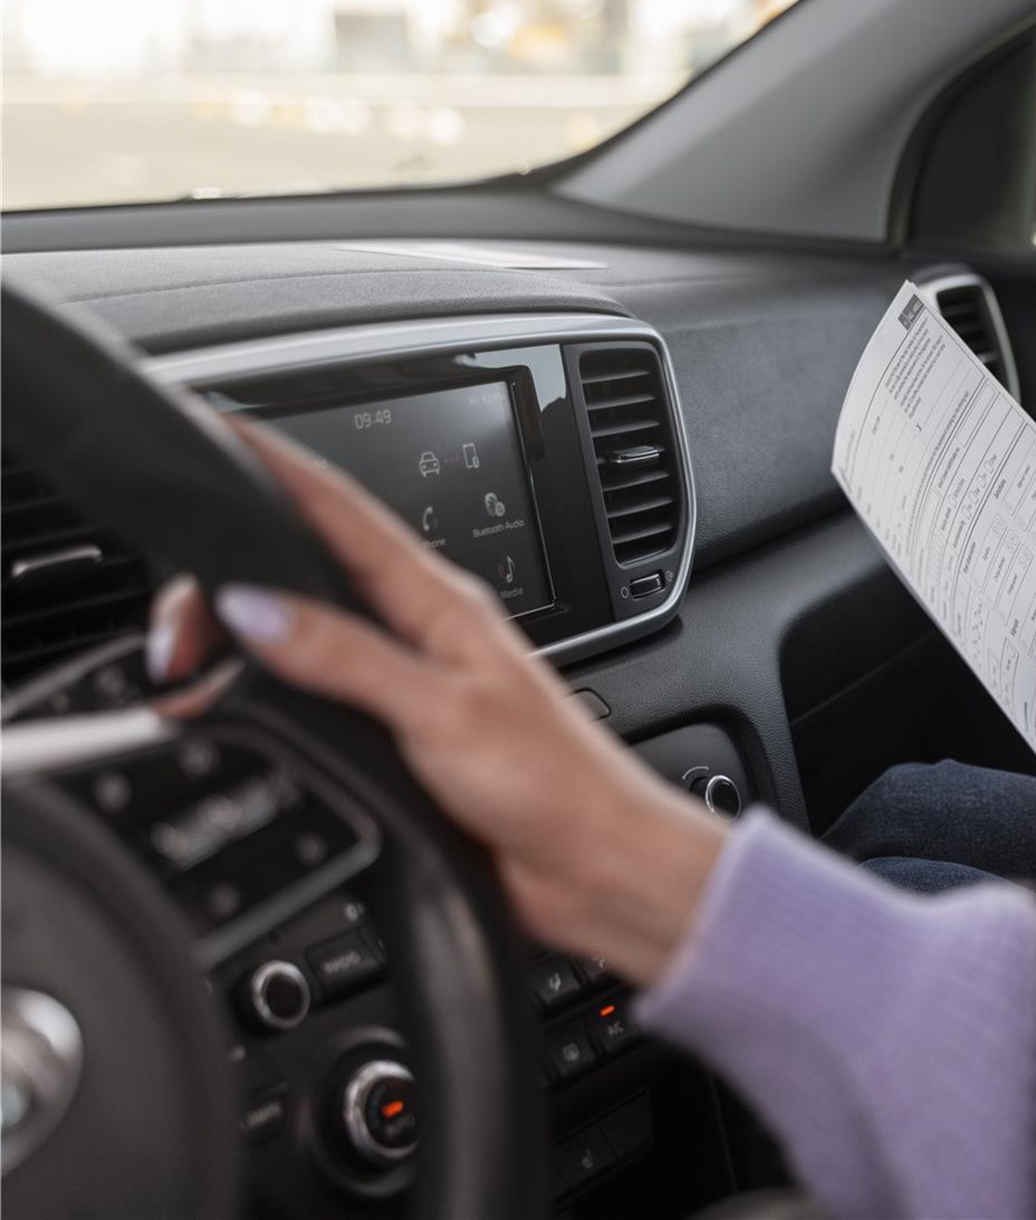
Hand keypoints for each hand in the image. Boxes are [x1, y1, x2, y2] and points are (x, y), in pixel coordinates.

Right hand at [148, 423, 724, 986]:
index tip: (224, 433)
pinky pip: (322, 695)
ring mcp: (412, 686)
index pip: (346, 513)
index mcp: (442, 604)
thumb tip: (256, 606)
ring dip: (251, 633)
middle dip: (236, 574)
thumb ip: (347, 657)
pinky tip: (249, 700)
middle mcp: (424, 634)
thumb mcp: (442, 710)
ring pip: (310, 633)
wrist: (596, 864)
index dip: (281, 468)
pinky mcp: (403, 739)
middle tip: (177, 617)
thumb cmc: (555, 783)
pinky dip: (274, 691)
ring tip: (194, 650)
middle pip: (311, 573)